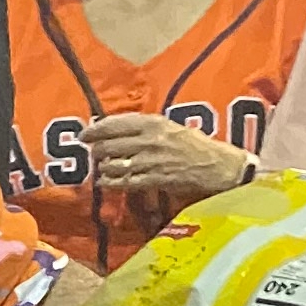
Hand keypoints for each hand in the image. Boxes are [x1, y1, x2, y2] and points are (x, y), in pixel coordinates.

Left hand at [82, 113, 247, 200]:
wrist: (220, 166)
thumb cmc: (195, 145)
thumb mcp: (170, 127)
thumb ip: (144, 127)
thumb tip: (114, 128)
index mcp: (154, 123)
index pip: (115, 124)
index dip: (95, 130)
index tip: (84, 135)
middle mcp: (150, 140)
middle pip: (109, 145)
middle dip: (97, 150)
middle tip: (93, 153)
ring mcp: (152, 161)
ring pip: (114, 164)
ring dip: (104, 167)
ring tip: (102, 168)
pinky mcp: (156, 179)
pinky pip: (126, 182)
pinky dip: (111, 182)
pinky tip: (105, 182)